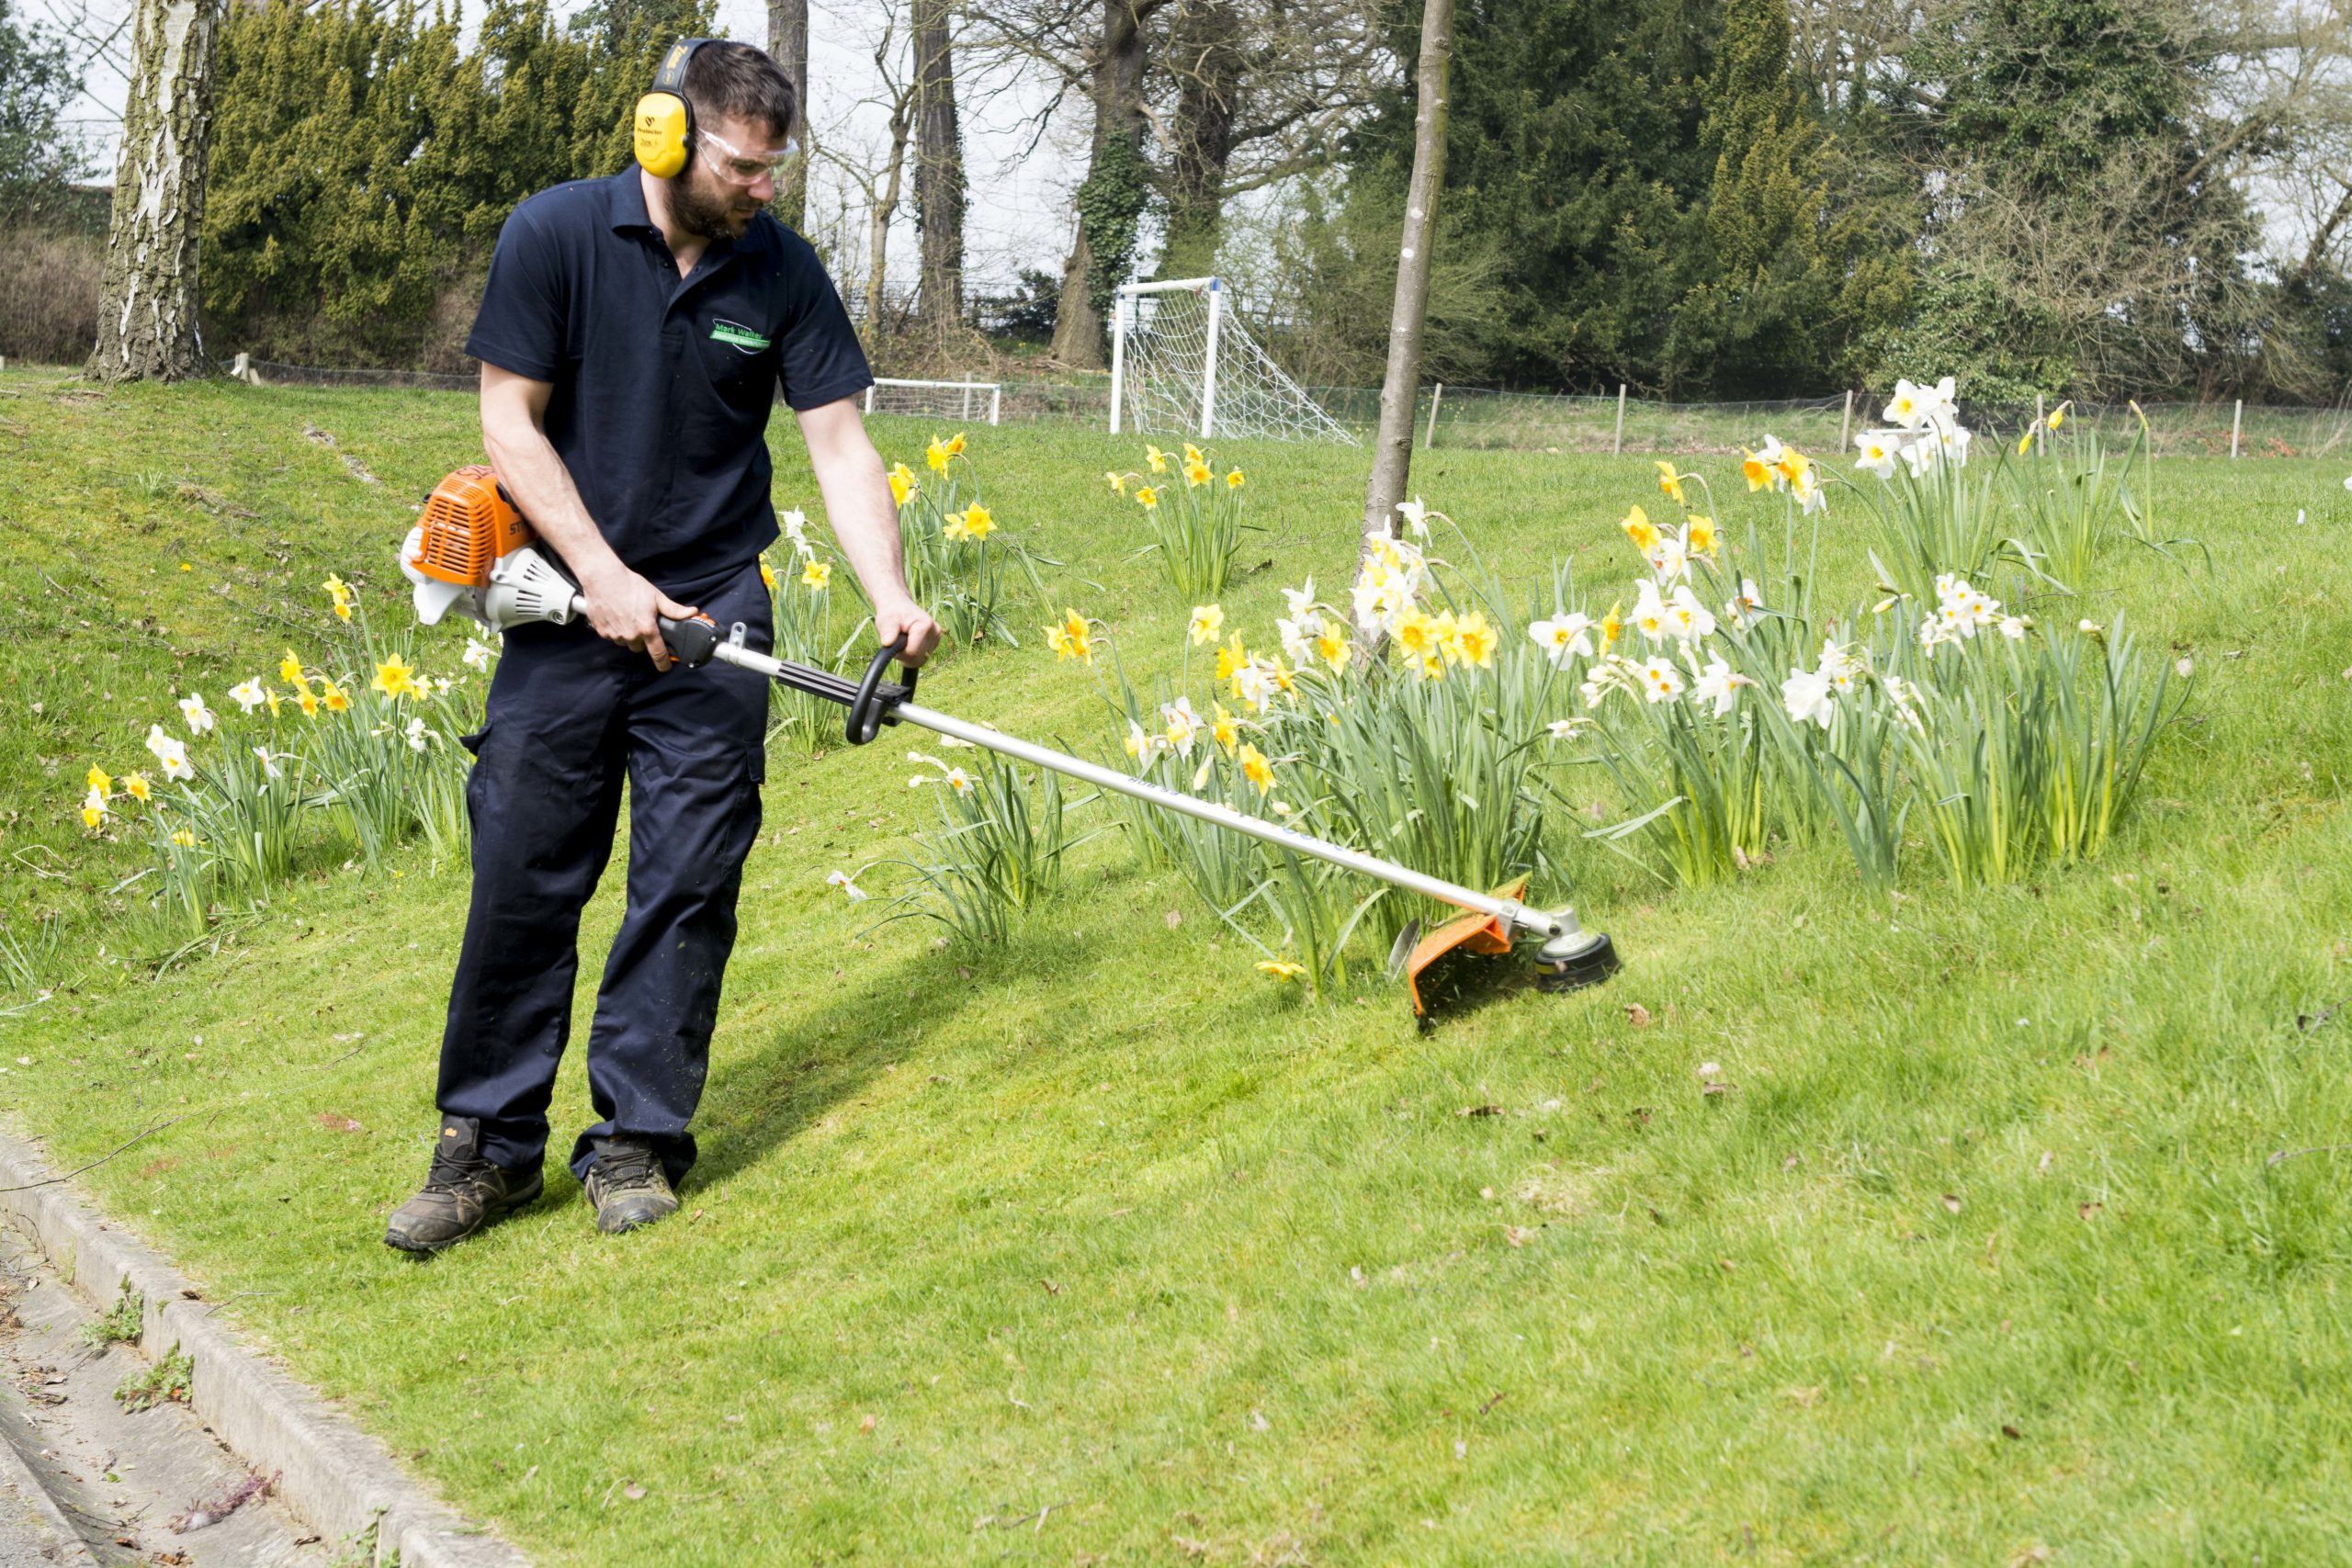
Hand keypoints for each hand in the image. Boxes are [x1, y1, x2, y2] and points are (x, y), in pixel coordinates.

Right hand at [579, 562, 696, 669]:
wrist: (602, 577)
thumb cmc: (629, 584)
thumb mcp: (656, 596)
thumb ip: (673, 609)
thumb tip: (691, 613)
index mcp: (646, 628)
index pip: (658, 654)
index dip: (663, 663)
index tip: (665, 666)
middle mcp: (631, 635)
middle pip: (640, 647)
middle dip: (643, 639)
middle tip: (641, 623)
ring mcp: (615, 635)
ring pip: (625, 642)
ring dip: (628, 635)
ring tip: (627, 617)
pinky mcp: (602, 631)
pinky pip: (612, 637)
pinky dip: (615, 630)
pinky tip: (616, 616)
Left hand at [875, 596, 942, 666]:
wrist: (898, 605)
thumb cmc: (891, 613)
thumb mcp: (886, 620)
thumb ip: (887, 631)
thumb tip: (887, 643)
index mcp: (926, 625)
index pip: (913, 653)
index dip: (899, 653)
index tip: (892, 643)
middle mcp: (935, 632)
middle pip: (919, 659)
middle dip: (904, 656)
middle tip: (896, 643)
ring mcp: (937, 637)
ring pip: (921, 660)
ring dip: (908, 656)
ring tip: (901, 641)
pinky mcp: (935, 642)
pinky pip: (922, 658)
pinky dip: (913, 655)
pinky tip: (908, 643)